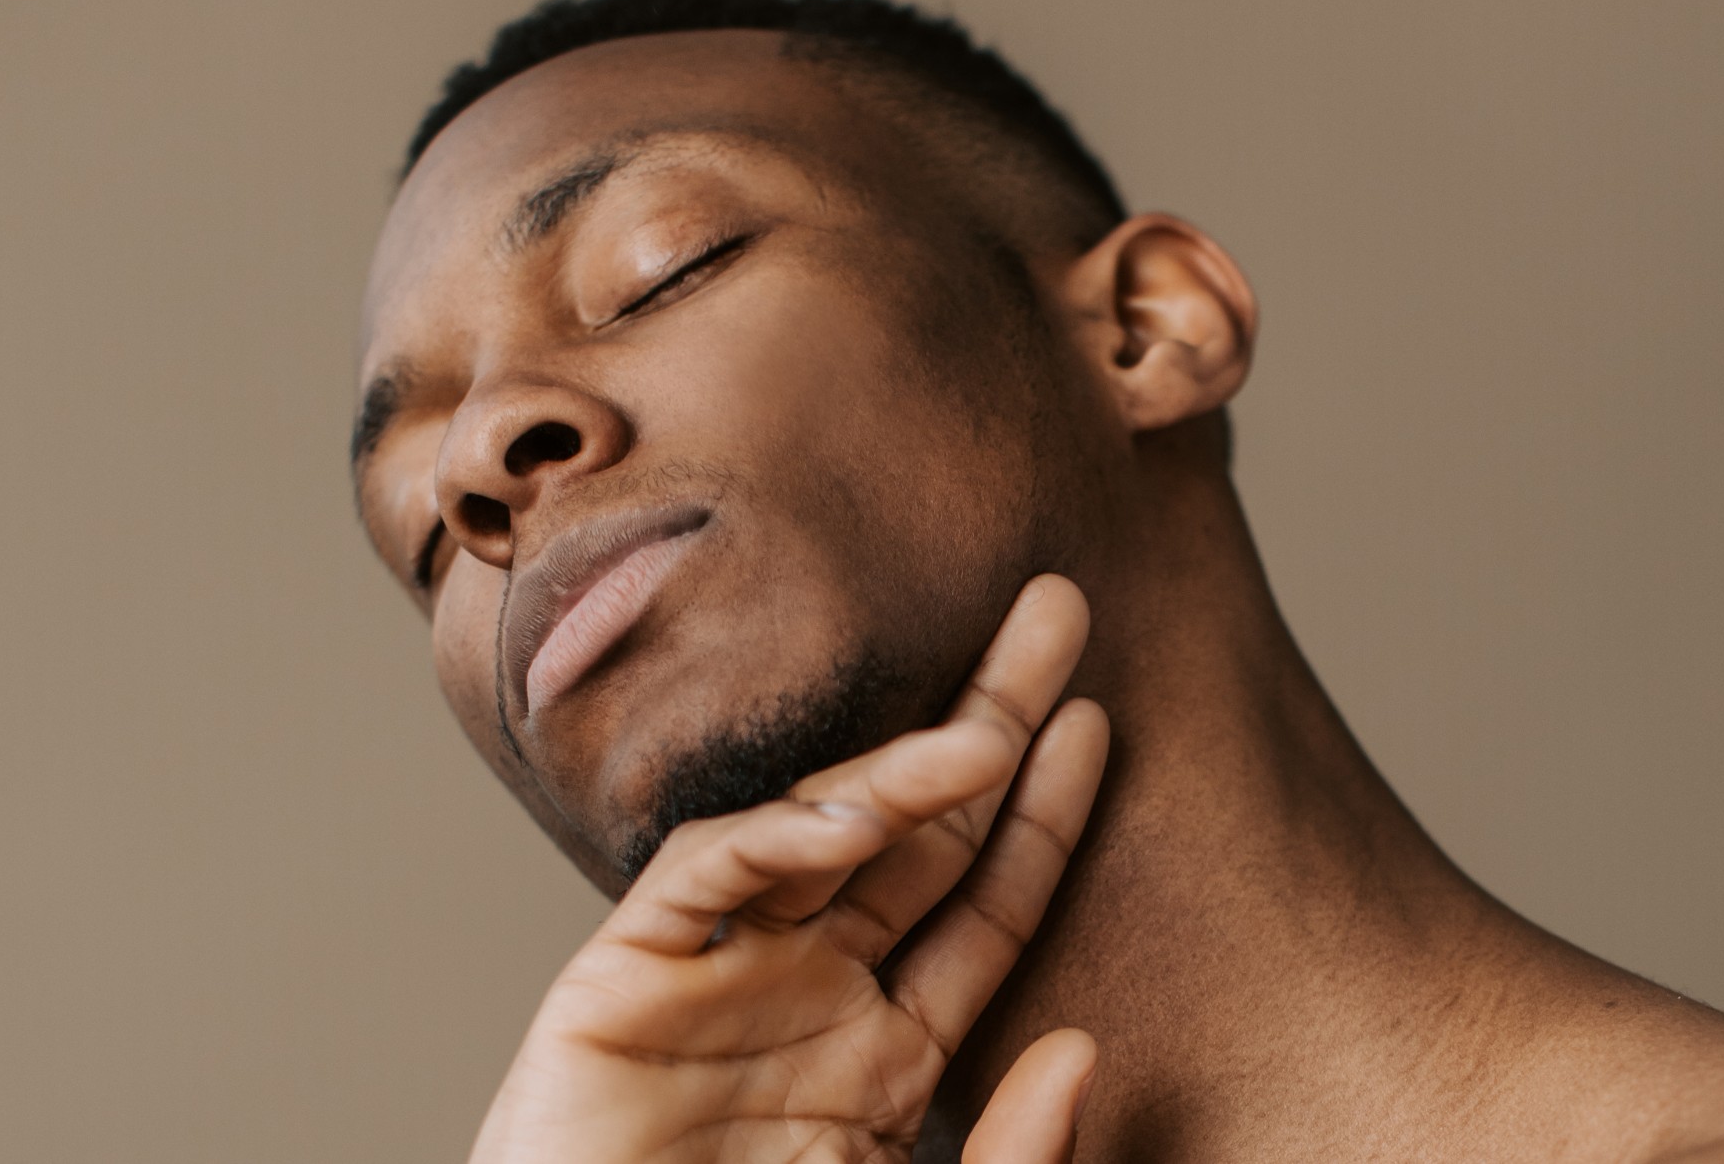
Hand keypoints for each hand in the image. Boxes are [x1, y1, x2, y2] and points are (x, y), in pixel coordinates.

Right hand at [470, 575, 1106, 1162]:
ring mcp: (718, 977)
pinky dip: (771, 838)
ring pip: (819, 832)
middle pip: (918, 832)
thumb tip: (1082, 1047)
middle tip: (1057, 615)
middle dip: (990, 721)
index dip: (1043, 812)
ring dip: (903, 773)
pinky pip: (705, 877)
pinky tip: (852, 820)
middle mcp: (808, 992)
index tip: (1100, 722)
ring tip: (994, 732)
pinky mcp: (624, 980)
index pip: (982, 901)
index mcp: (885, 1049)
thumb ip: (1015, 1160)